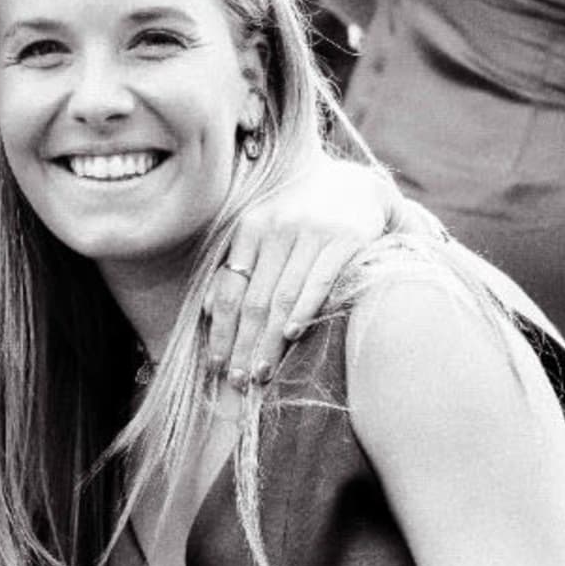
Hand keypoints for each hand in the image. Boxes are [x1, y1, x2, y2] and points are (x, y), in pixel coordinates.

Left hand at [205, 159, 391, 387]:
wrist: (354, 184)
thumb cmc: (299, 216)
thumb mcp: (263, 230)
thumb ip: (237, 266)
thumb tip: (210, 312)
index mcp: (251, 226)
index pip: (231, 289)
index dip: (222, 330)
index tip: (217, 364)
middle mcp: (279, 227)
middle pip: (256, 300)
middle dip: (245, 345)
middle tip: (239, 381)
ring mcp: (313, 232)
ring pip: (284, 297)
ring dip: (271, 340)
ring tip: (262, 372)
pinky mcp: (346, 239)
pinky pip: (320, 282)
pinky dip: (304, 310)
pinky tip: (292, 336)